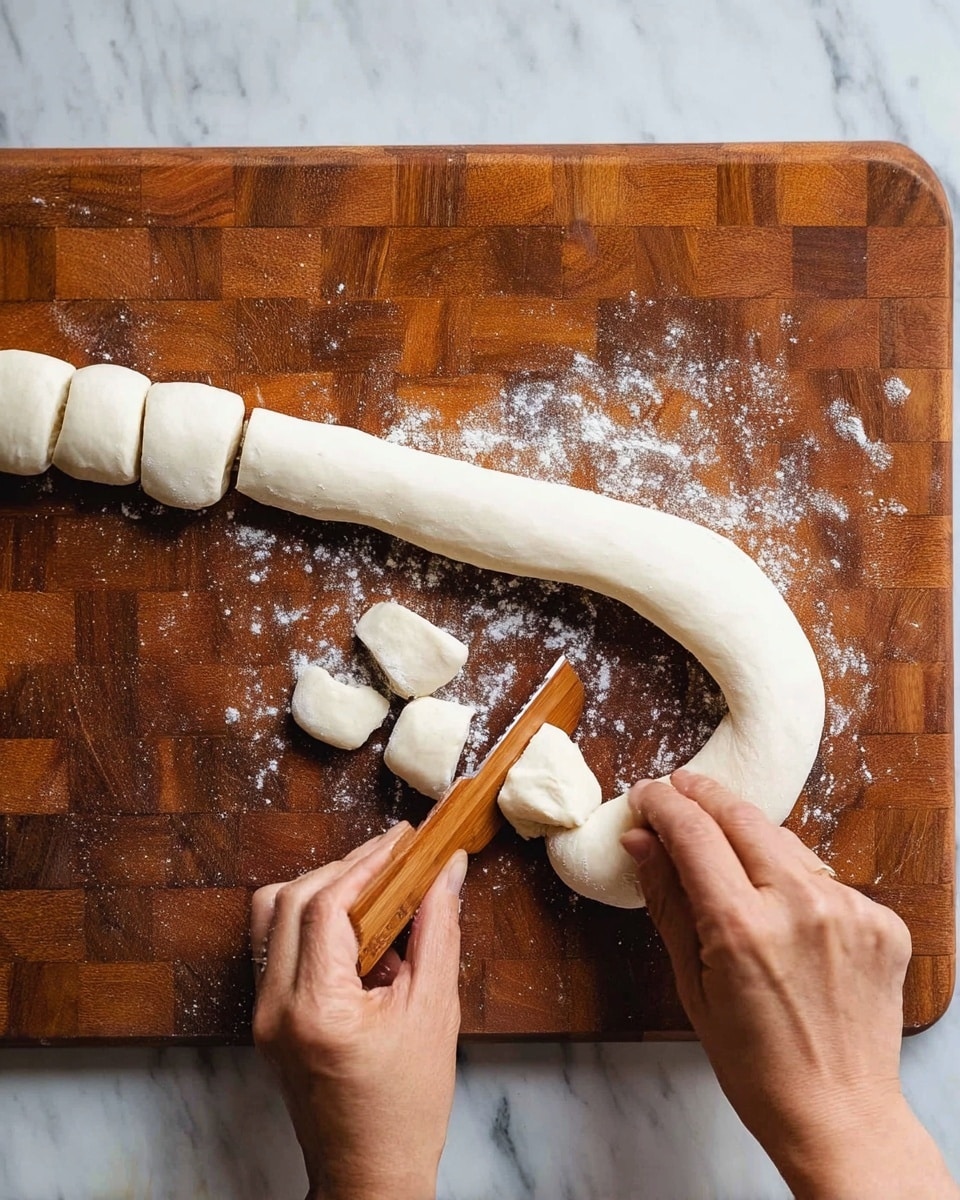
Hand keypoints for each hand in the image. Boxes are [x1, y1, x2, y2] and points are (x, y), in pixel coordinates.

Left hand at [250, 823, 467, 1199]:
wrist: (370, 1174)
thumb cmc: (408, 1106)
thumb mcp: (435, 1011)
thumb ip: (438, 929)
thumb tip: (447, 869)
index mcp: (317, 1007)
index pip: (325, 905)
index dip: (364, 862)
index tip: (400, 841)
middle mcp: (275, 1007)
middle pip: (289, 900)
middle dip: (343, 868)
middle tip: (390, 855)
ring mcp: (263, 1016)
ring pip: (270, 919)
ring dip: (316, 889)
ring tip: (368, 884)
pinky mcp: (265, 1022)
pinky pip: (273, 947)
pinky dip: (305, 921)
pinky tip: (348, 924)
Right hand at [622, 769, 957, 1199]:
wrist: (839, 1114)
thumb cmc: (754, 1064)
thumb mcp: (692, 984)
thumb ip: (668, 901)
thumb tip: (639, 840)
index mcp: (742, 927)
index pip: (693, 832)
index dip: (662, 804)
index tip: (645, 796)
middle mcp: (800, 906)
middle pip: (742, 817)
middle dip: (703, 796)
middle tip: (677, 790)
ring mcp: (849, 910)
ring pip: (785, 841)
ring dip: (748, 834)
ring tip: (722, 843)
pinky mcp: (881, 920)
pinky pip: (824, 877)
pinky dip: (794, 878)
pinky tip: (779, 904)